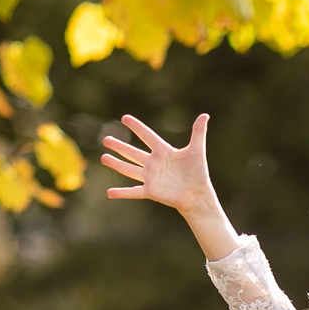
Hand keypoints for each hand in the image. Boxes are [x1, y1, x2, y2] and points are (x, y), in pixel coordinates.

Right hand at [102, 113, 235, 259]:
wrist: (198, 195)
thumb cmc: (198, 173)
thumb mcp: (197, 151)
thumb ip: (198, 133)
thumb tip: (205, 115)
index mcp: (163, 152)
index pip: (147, 136)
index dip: (136, 127)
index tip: (124, 118)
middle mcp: (153, 163)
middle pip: (132, 152)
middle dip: (119, 146)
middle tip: (105, 139)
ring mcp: (150, 177)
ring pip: (129, 169)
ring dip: (116, 164)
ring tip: (103, 158)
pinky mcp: (151, 191)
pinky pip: (133, 191)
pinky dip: (122, 193)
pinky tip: (109, 193)